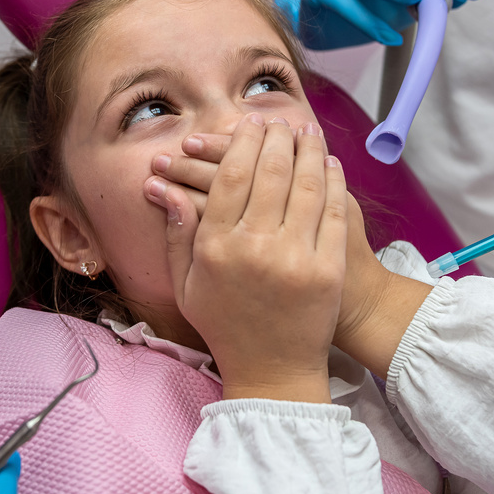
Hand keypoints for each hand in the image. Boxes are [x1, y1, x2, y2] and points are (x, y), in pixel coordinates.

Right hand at [147, 115, 346, 402]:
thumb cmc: (226, 325)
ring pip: (306, 184)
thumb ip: (176, 234)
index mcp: (217, 249)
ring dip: (308, 150)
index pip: (231, 178)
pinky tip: (329, 163)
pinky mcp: (328, 268)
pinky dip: (333, 181)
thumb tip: (161, 188)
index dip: (241, 144)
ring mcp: (296, 258)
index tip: (249, 126)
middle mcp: (256, 248)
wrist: (274, 371)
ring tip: (307, 131)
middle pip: (270, 172)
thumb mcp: (188, 284)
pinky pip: (333, 211)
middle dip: (276, 137)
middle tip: (279, 121)